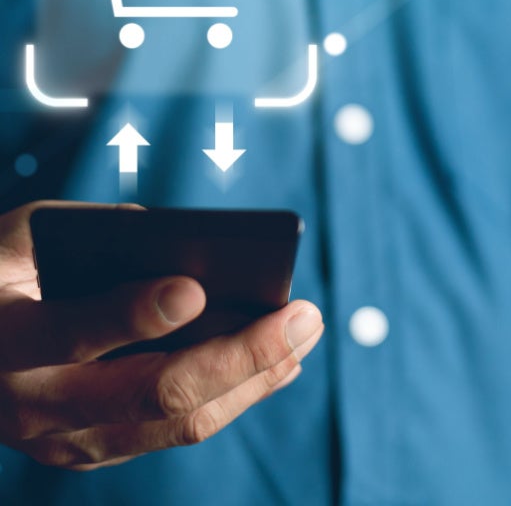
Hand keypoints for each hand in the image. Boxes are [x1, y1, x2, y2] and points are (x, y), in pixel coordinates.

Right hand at [0, 201, 323, 469]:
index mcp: (6, 338)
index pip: (75, 332)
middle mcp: (35, 404)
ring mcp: (67, 440)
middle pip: (151, 393)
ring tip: (306, 335)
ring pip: (176, 423)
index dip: (136, 313)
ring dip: (254, 380)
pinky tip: (279, 364)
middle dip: (239, 356)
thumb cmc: (2, 273)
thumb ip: (94, 235)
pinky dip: (235, 395)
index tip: (194, 288)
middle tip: (303, 316)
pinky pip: (176, 430)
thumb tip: (184, 241)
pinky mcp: (95, 451)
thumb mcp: (24, 237)